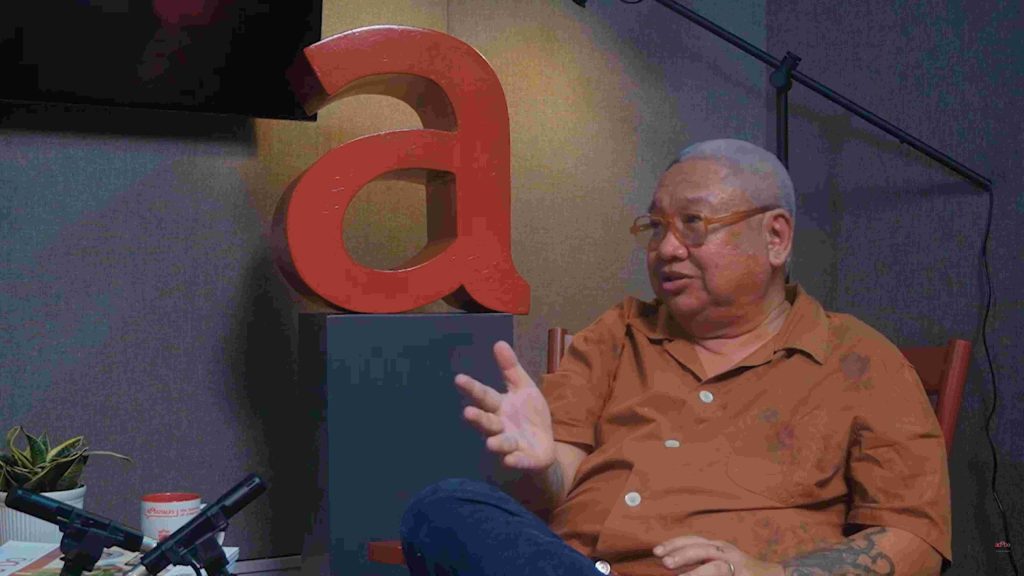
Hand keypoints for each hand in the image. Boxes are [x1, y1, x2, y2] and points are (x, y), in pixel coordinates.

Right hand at [454, 341, 555, 470]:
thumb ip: (510, 368)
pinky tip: (510, 460)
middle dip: (478, 418)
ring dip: (496, 443)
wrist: (545, 444)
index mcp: (499, 406)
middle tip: (467, 412)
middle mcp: (500, 426)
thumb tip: (499, 342)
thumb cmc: (528, 414)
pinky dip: (514, 460)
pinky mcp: (524, 459)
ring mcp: (511, 444)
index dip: (472, 387)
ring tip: (491, 443)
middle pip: (487, 421)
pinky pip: (518, 460)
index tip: (459, 378)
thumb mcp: (523, 387)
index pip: (484, 395)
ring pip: (501, 443)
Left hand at [653, 536, 783, 575]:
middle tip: (662, 559)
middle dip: (679, 551)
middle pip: (699, 546)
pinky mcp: (742, 572)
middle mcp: (725, 550)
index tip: (657, 551)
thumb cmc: (742, 571)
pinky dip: (705, 575)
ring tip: (674, 570)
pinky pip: (720, 572)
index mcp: (716, 547)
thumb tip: (675, 567)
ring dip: (691, 565)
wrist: (773, 575)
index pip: (693, 541)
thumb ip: (698, 564)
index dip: (675, 544)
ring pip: (711, 560)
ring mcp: (735, 562)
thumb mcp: (717, 562)